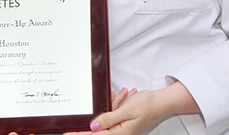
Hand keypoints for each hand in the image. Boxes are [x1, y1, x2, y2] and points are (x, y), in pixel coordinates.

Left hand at [65, 83, 196, 134]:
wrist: (161, 102)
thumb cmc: (148, 106)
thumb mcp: (127, 110)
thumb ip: (109, 119)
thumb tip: (92, 126)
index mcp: (120, 133)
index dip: (80, 133)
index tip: (67, 133)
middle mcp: (119, 133)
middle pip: (99, 125)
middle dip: (104, 110)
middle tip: (115, 99)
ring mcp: (121, 128)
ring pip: (106, 117)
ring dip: (113, 104)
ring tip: (125, 96)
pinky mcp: (122, 122)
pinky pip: (113, 113)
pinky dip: (117, 104)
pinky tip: (124, 96)